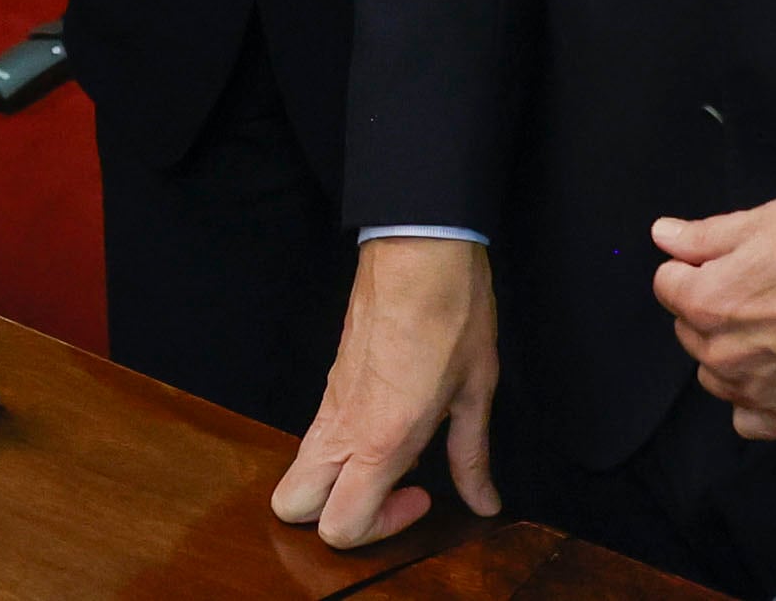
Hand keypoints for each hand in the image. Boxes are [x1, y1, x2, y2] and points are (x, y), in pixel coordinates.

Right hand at [275, 235, 501, 549]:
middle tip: (391, 494)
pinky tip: (388, 424)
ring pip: (300, 469)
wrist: (419, 244)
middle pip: (292, 506)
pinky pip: (317, 434)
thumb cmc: (451, 312)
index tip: (423, 496)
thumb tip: (484, 501)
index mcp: (380, 439)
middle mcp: (343, 426)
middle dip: (334, 519)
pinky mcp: (330, 378)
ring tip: (393, 461)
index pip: (340, 525)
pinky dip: (342, 450)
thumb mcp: (477, 391)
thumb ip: (473, 457)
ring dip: (336, 484)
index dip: (380, 531)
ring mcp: (329, 400)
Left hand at [650, 201, 775, 441]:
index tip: (731, 262)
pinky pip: (748, 419)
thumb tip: (662, 236)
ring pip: (715, 376)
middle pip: (690, 331)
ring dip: (731, 354)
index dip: (695, 267)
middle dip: (712, 309)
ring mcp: (756, 395)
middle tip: (762, 292)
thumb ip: (707, 234)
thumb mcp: (771, 221)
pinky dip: (756, 399)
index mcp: (710, 302)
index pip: (667, 285)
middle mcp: (722, 355)